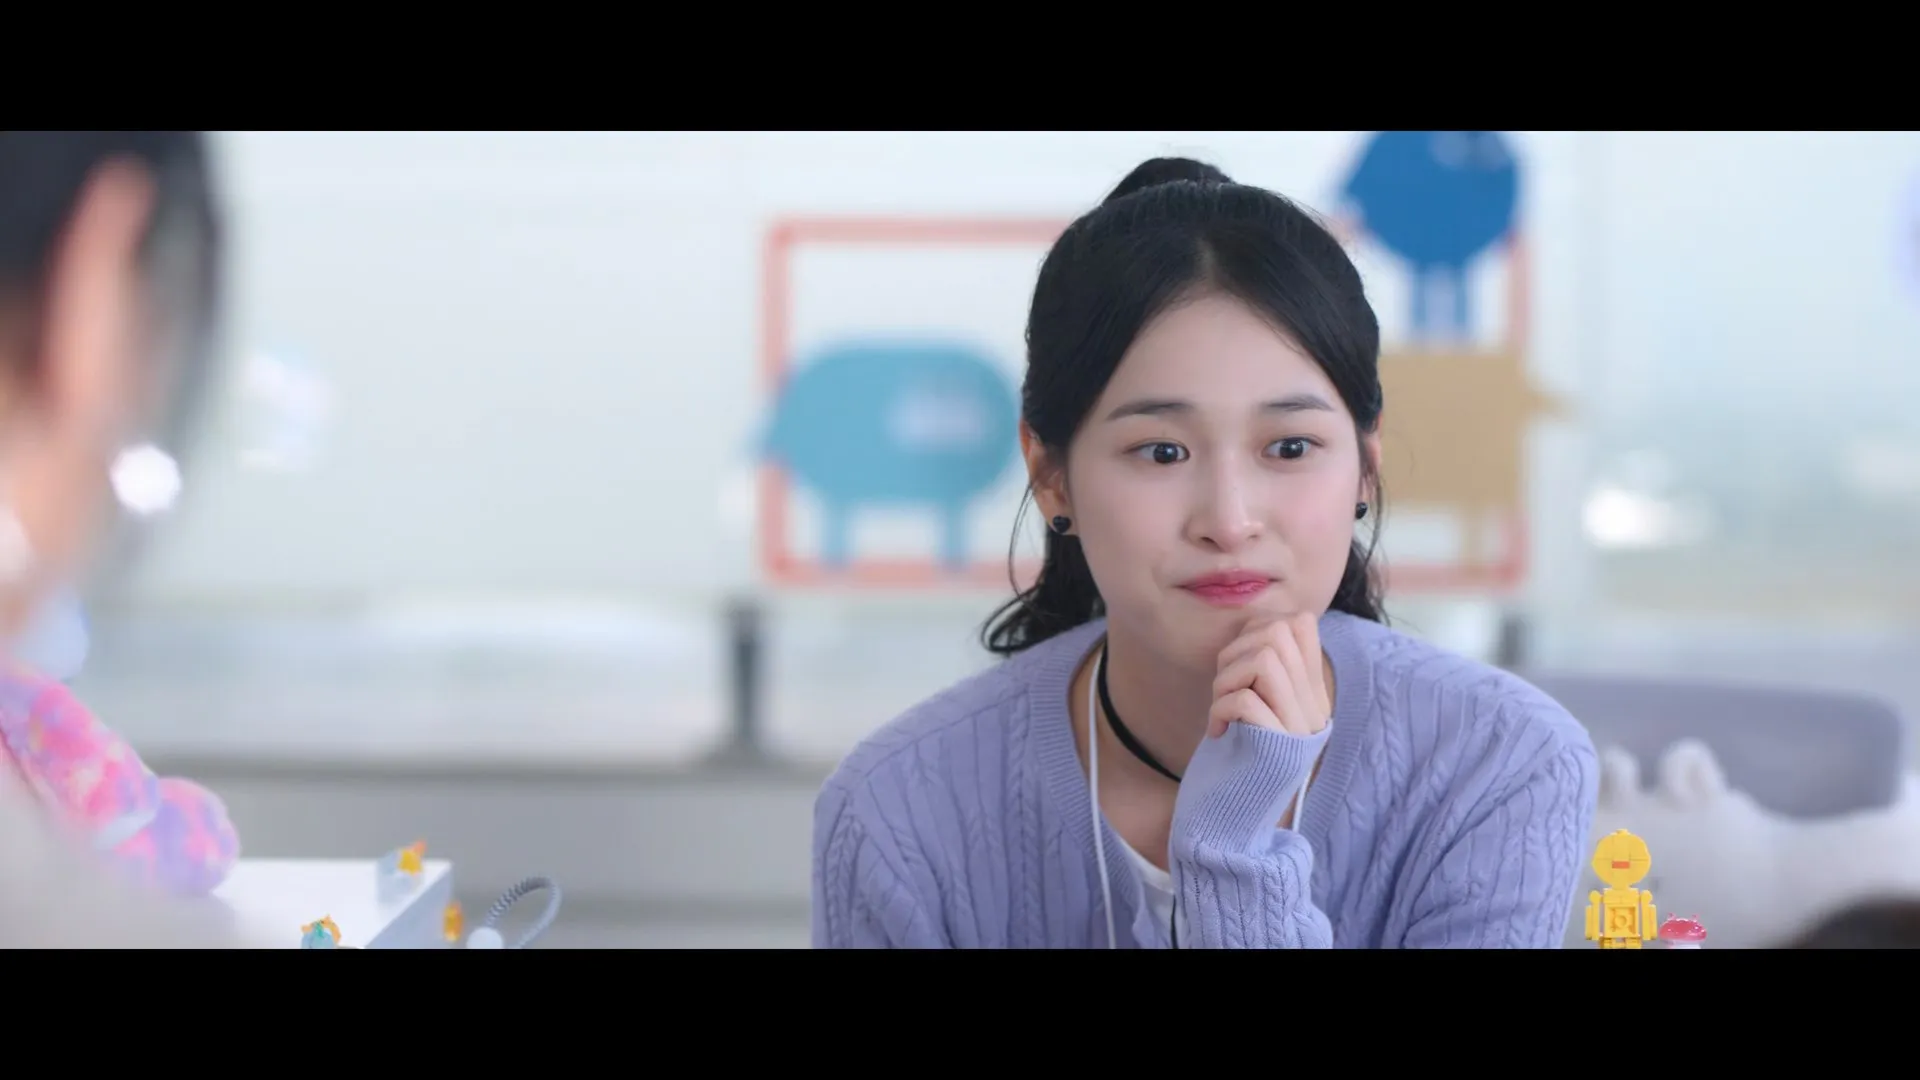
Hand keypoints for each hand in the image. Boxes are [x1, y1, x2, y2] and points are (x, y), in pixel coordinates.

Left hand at [1207, 613, 1331, 738]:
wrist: (1253, 813)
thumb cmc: (1247, 747)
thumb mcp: (1263, 702)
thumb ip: (1265, 666)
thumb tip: (1248, 627)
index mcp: (1313, 690)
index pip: (1303, 622)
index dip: (1259, 626)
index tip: (1240, 656)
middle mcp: (1314, 705)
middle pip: (1279, 632)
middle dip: (1236, 650)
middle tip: (1224, 685)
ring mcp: (1300, 727)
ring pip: (1264, 660)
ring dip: (1227, 678)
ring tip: (1220, 706)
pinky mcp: (1278, 746)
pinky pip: (1245, 701)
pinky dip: (1221, 708)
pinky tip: (1218, 728)